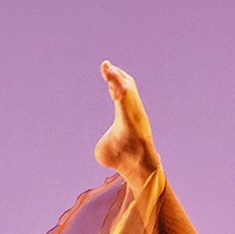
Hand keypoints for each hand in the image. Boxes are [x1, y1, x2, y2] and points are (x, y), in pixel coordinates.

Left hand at [94, 60, 159, 178]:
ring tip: (106, 66)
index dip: (113, 84)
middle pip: (126, 88)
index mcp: (125, 117)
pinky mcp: (131, 115)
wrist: (134, 169)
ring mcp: (134, 113)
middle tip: (105, 64)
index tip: (106, 71)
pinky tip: (110, 75)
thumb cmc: (121, 160)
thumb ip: (101, 141)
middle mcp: (132, 113)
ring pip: (127, 90)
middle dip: (116, 75)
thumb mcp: (103, 149)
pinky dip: (118, 84)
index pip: (120, 96)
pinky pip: (125, 97)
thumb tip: (100, 147)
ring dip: (116, 77)